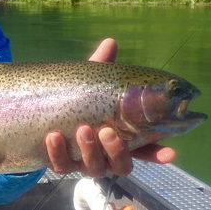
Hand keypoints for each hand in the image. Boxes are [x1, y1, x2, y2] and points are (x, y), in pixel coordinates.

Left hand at [45, 38, 175, 177]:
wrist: (41, 113)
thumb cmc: (75, 98)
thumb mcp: (88, 83)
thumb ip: (100, 67)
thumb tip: (110, 42)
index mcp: (119, 136)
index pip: (144, 150)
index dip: (157, 153)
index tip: (170, 153)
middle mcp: (104, 154)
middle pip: (121, 165)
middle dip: (117, 150)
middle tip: (107, 130)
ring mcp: (83, 161)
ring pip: (94, 168)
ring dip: (90, 150)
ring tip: (82, 129)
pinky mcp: (61, 163)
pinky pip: (61, 165)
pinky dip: (57, 152)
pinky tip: (53, 136)